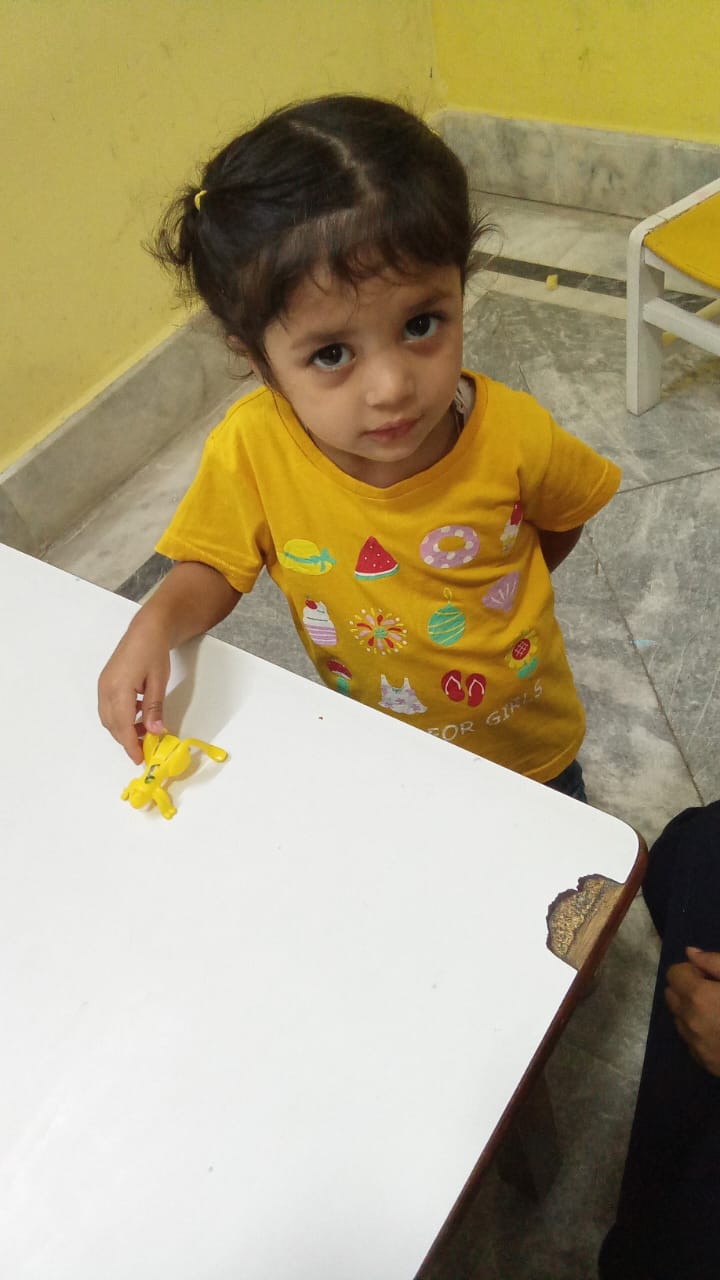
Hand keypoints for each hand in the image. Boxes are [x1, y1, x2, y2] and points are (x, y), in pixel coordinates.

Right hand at [98, 618, 170, 763]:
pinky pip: (109, 708)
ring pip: (109, 718)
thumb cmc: (154, 651)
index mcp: (119, 689)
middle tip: (145, 749)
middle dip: (127, 740)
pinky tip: (139, 716)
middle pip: (112, 724)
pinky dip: (121, 717)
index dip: (131, 744)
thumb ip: (154, 708)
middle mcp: (106, 689)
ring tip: (145, 732)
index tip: (139, 759)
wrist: (146, 629)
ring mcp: (103, 685)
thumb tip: (155, 732)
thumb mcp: (159, 681)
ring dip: (124, 729)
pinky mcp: (105, 683)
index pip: (123, 725)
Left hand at [665, 948, 719, 1075]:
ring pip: (678, 1018)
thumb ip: (714, 962)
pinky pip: (689, 1040)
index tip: (710, 977)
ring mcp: (695, 1045)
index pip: (674, 974)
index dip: (692, 971)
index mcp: (698, 996)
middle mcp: (689, 1021)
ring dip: (691, 1011)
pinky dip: (698, 1032)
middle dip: (687, 989)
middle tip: (714, 993)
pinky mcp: (703, 1062)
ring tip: (719, 1013)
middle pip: (671, 996)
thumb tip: (690, 953)